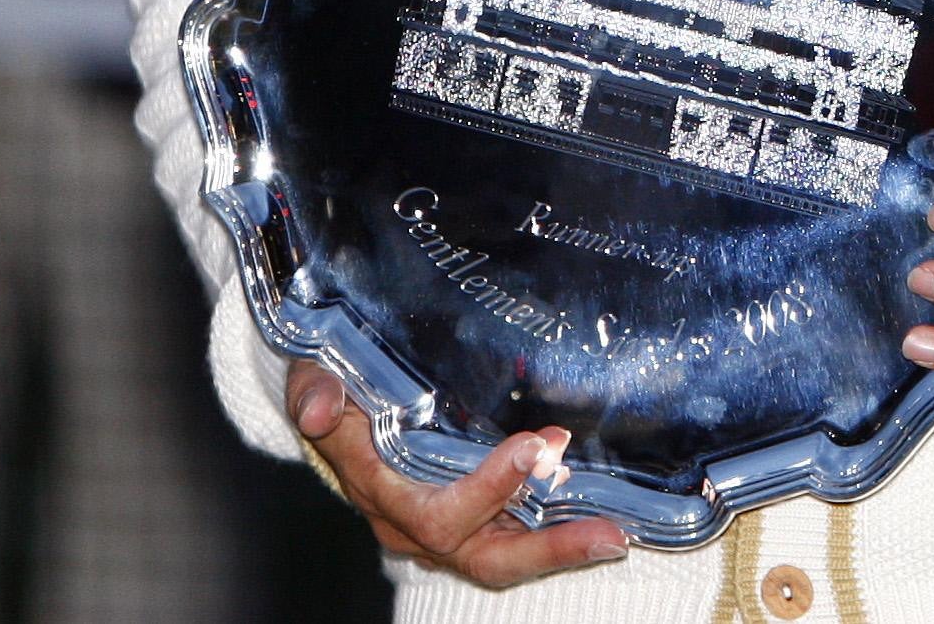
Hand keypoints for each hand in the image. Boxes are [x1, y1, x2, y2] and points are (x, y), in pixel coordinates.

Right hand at [283, 362, 624, 584]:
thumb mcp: (317, 378)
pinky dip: (556, 529)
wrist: (336, 406)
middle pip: (482, 555)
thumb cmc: (335, 388)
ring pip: (506, 556)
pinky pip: (515, 538)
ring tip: (617, 531)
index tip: (533, 445)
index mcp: (381, 492)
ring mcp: (446, 528)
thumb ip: (317, 390)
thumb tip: (318, 408)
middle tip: (609, 532)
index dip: (485, 489)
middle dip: (547, 549)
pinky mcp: (473, 519)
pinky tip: (602, 514)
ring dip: (561, 545)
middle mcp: (414, 523)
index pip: (433, 513)